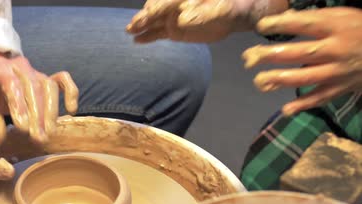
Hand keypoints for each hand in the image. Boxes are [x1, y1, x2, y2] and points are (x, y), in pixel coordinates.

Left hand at [0, 49, 78, 144]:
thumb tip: (1, 137)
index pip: (11, 84)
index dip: (19, 105)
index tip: (22, 128)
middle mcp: (20, 68)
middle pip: (33, 87)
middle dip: (37, 115)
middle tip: (37, 139)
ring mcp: (35, 72)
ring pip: (49, 87)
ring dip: (51, 112)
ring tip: (48, 134)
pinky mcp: (47, 77)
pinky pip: (63, 80)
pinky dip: (70, 93)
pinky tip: (71, 110)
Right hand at [126, 0, 283, 42]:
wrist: (233, 14)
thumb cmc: (228, 6)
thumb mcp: (218, 10)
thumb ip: (201, 14)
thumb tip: (182, 19)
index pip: (165, 3)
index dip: (154, 9)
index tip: (145, 16)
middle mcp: (174, 5)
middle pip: (155, 10)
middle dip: (143, 17)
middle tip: (133, 26)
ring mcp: (172, 17)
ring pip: (154, 21)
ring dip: (141, 26)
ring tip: (130, 31)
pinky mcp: (173, 29)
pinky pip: (158, 32)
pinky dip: (148, 36)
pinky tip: (137, 40)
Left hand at [243, 8, 361, 114]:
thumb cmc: (358, 30)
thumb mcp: (341, 16)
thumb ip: (314, 18)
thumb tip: (284, 18)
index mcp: (337, 27)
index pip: (306, 24)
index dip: (282, 24)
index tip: (261, 26)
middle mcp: (337, 49)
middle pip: (301, 53)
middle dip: (271, 55)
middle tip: (248, 57)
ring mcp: (338, 71)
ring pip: (306, 77)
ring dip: (280, 80)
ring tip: (258, 80)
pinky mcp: (340, 88)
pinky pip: (320, 98)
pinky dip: (303, 105)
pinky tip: (285, 110)